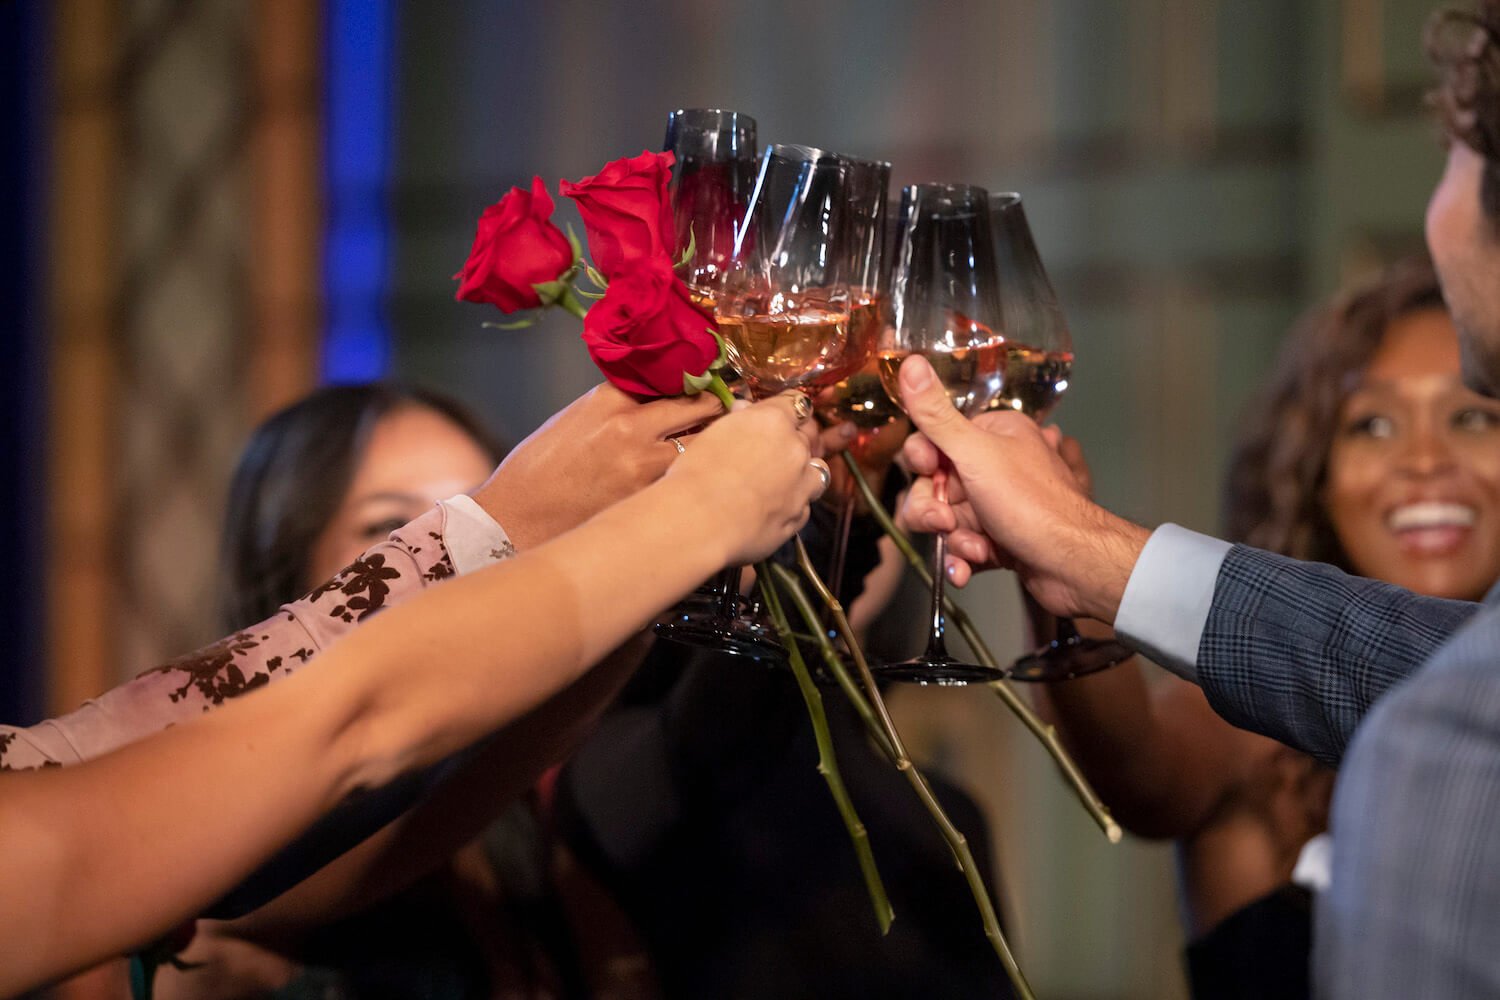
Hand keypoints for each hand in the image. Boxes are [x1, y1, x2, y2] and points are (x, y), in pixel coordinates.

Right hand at [472, 383, 723, 551]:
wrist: (514, 521)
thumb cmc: (539, 471)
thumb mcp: (576, 418)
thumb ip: (621, 404)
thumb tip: (664, 395)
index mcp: (610, 399)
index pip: (675, 375)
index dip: (702, 378)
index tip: (716, 379)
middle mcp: (633, 427)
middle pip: (704, 406)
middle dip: (725, 407)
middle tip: (741, 410)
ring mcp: (647, 467)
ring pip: (709, 445)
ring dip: (724, 444)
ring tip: (732, 446)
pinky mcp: (653, 501)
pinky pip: (694, 481)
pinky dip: (707, 478)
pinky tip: (713, 480)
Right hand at [667, 392, 825, 565]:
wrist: (699, 521)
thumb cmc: (695, 475)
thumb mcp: (712, 435)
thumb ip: (738, 421)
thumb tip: (745, 410)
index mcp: (773, 421)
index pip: (796, 403)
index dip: (787, 410)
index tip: (779, 415)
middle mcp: (795, 449)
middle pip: (808, 436)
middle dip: (793, 440)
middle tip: (770, 451)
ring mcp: (802, 484)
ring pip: (818, 470)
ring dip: (803, 472)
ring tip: (779, 481)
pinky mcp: (799, 516)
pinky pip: (805, 505)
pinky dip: (793, 504)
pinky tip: (769, 509)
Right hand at [895, 355, 1148, 622]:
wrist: (1074, 563)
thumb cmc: (1031, 503)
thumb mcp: (976, 453)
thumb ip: (937, 416)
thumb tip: (911, 362)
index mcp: (995, 434)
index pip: (935, 439)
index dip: (923, 461)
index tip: (927, 473)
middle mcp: (995, 465)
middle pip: (934, 485)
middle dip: (934, 510)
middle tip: (946, 522)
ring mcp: (997, 505)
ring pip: (946, 519)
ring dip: (953, 538)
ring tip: (974, 548)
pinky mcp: (1000, 539)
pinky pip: (964, 545)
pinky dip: (964, 558)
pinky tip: (970, 567)